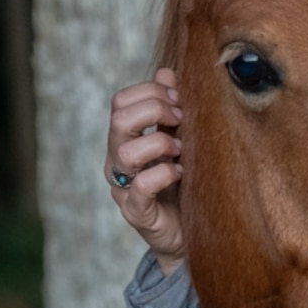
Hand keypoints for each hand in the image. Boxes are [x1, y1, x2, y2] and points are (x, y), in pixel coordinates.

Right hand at [106, 73, 184, 266]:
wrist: (190, 234)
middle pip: (119, 119)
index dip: (149, 92)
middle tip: (180, 120)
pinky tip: (181, 172)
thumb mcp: (177, 141)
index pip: (120, 102)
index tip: (179, 100)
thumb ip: (169, 109)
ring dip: (159, 142)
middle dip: (155, 110)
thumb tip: (167, 72)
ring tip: (180, 151)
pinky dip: (165, 173)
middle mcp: (117, 162)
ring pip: (126, 151)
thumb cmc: (182, 185)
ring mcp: (123, 188)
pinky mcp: (137, 213)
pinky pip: (143, 185)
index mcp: (123, 140)